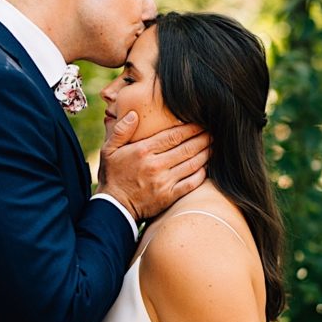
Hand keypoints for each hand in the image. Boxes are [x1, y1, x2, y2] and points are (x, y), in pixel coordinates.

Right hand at [96, 113, 210, 220]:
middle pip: (186, 148)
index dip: (190, 128)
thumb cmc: (112, 176)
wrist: (114, 207)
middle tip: (212, 132)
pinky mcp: (169, 196)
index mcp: (143, 151)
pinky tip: (206, 167)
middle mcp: (156, 165)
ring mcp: (164, 182)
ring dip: (205, 153)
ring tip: (213, 146)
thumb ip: (120, 131)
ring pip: (192, 164)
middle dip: (202, 138)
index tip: (200, 122)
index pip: (173, 136)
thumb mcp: (108, 150)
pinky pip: (191, 183)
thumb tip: (133, 114)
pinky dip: (201, 174)